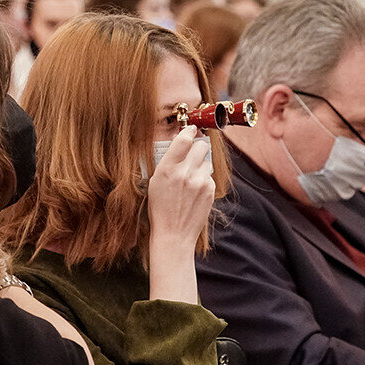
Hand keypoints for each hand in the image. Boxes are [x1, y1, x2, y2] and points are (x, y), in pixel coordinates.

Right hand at [147, 126, 215, 251]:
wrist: (173, 234)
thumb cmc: (160, 208)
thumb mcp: (155, 181)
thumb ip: (168, 161)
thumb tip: (179, 142)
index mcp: (167, 168)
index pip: (184, 139)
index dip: (189, 132)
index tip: (191, 130)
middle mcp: (185, 173)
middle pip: (201, 146)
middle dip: (198, 147)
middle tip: (193, 153)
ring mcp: (199, 182)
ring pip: (206, 161)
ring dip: (200, 165)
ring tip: (189, 179)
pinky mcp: (209, 190)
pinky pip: (208, 176)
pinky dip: (203, 180)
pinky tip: (194, 192)